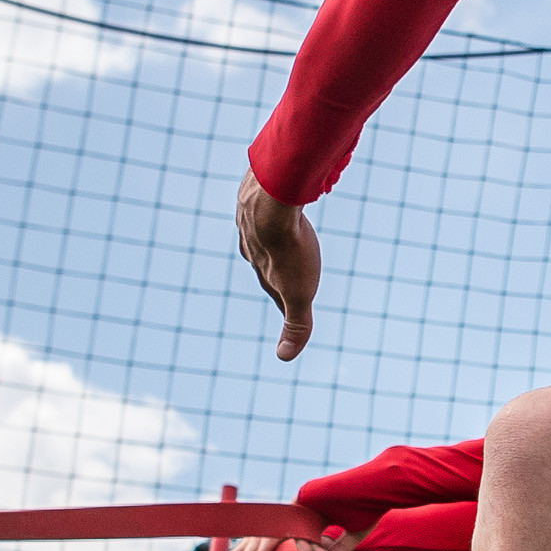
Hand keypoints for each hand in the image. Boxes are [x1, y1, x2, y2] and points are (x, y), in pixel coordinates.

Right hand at [235, 172, 320, 361]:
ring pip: (265, 230)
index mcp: (262, 269)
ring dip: (274, 235)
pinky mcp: (256, 193)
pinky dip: (275, 208)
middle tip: (285, 272)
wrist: (273, 200)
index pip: (276, 290)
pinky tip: (282, 202)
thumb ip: (296, 325)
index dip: (285, 300)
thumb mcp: (299, 294)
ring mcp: (251, 218)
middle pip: (268, 260)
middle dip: (277, 268)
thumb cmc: (289, 249)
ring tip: (282, 236)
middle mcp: (252, 245)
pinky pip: (267, 203)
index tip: (289, 307)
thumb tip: (284, 358)